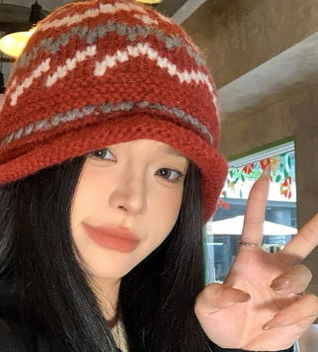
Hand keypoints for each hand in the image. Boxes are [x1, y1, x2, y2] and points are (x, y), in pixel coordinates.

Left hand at [195, 168, 317, 350]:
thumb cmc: (220, 320)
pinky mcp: (299, 310)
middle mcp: (273, 269)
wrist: (235, 347)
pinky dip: (293, 314)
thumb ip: (213, 297)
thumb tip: (238, 293)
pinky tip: (274, 323)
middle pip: (300, 243)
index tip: (264, 177)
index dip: (258, 201)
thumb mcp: (206, 307)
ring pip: (304, 272)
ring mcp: (288, 289)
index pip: (254, 225)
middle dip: (314, 228)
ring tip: (275, 292)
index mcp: (249, 259)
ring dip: (292, 281)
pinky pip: (308, 304)